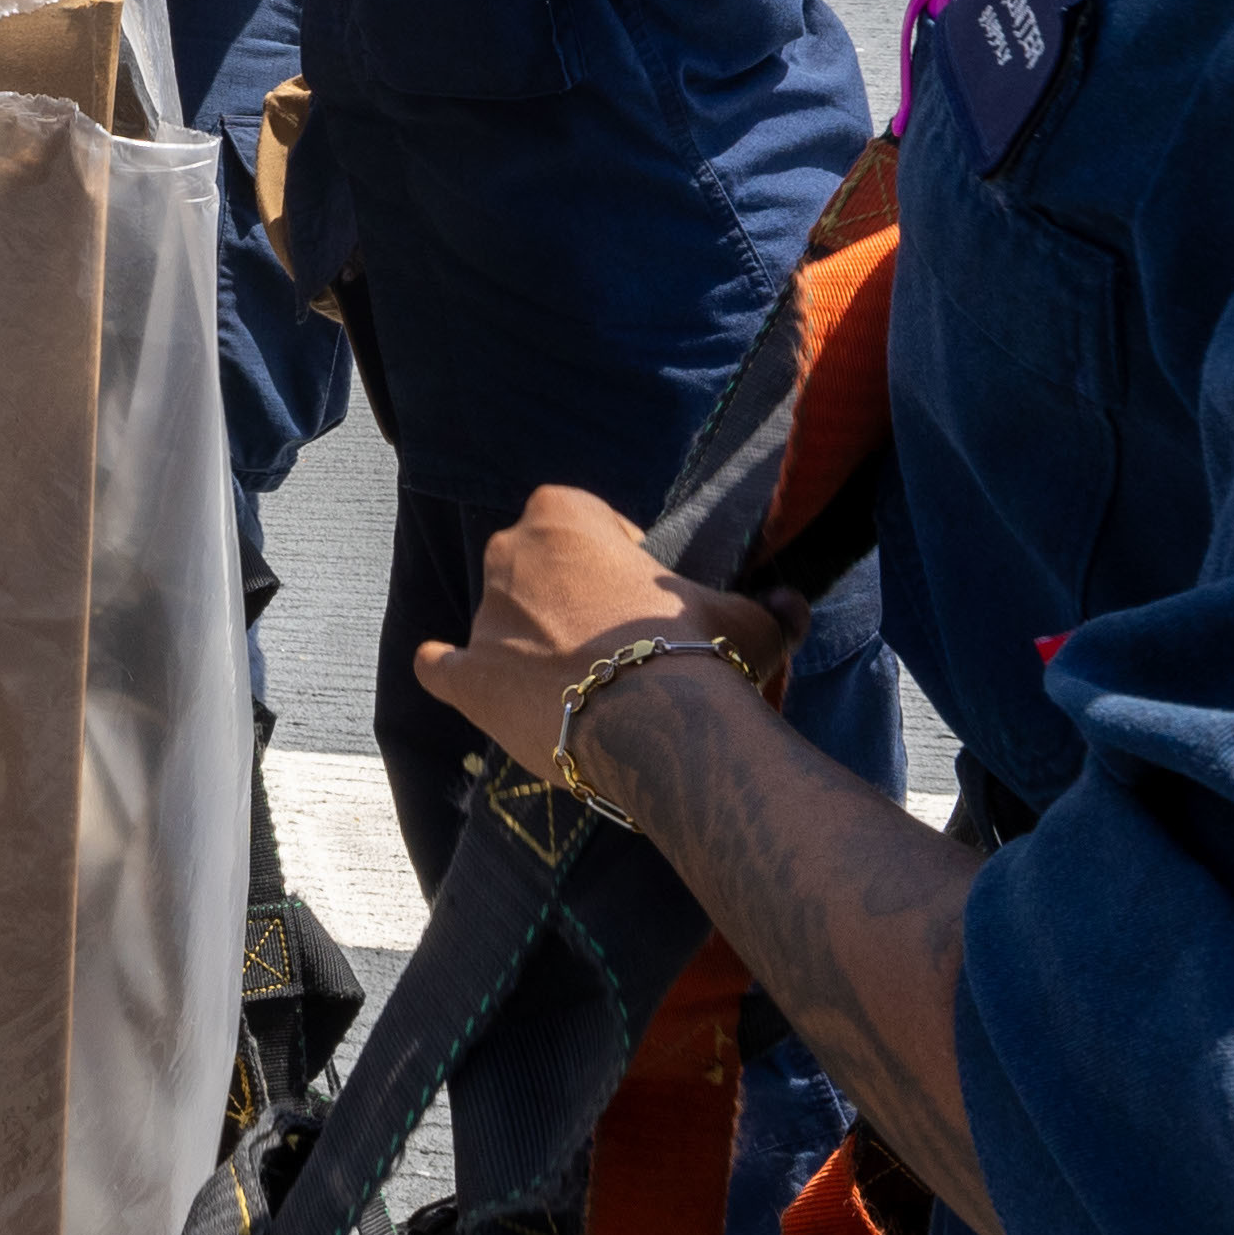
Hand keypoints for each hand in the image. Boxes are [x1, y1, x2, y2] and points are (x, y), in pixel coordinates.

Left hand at [414, 484, 787, 777]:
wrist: (657, 722)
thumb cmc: (700, 649)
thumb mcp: (748, 617)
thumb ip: (769, 605)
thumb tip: (792, 604)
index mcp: (564, 512)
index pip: (588, 523)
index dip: (617, 561)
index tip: (642, 600)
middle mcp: (511, 553)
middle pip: (537, 570)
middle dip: (569, 601)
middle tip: (613, 647)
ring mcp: (482, 617)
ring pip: (499, 621)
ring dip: (528, 645)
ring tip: (574, 688)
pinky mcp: (466, 678)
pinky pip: (441, 667)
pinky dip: (451, 672)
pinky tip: (460, 679)